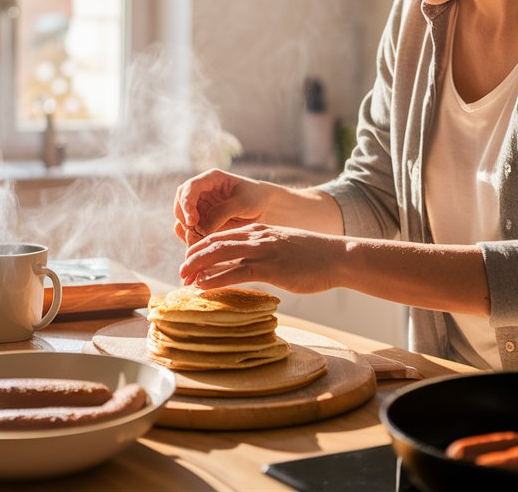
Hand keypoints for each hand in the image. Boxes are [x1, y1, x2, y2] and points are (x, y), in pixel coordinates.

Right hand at [173, 169, 269, 245]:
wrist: (264, 209)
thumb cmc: (255, 199)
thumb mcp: (243, 203)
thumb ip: (222, 213)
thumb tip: (201, 229)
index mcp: (210, 179)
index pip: (189, 188)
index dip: (187, 203)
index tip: (193, 220)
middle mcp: (200, 193)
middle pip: (180, 204)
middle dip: (184, 219)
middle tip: (196, 232)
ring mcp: (199, 208)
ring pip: (181, 220)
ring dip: (187, 231)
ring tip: (201, 240)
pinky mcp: (201, 223)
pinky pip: (188, 232)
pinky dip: (191, 239)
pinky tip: (201, 245)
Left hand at [178, 223, 341, 293]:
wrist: (337, 256)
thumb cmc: (312, 255)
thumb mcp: (282, 246)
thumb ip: (262, 251)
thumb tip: (246, 266)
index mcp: (258, 230)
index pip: (220, 235)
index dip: (200, 247)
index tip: (188, 260)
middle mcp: (257, 237)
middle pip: (214, 242)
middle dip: (193, 257)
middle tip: (180, 272)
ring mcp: (263, 251)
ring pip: (220, 254)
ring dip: (198, 267)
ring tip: (184, 279)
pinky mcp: (271, 268)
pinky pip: (237, 272)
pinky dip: (216, 278)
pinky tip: (203, 286)